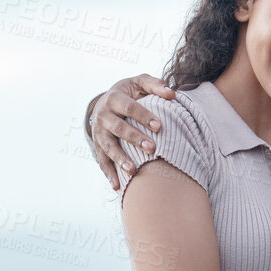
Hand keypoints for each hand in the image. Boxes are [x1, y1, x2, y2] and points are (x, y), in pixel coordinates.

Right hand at [88, 74, 174, 190]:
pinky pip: (102, 162)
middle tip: (152, 148)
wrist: (105, 101)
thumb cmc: (129, 92)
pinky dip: (108, 174)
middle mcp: (103, 115)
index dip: (143, 116)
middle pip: (118, 128)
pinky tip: (117, 187)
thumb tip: (172, 94)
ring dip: (119, 159)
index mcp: (114, 98)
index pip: (129, 107)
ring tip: (132, 170)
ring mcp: (98, 133)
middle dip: (134, 138)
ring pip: (108, 147)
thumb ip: (156, 85)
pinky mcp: (97, 146)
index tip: (159, 126)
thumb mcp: (140, 83)